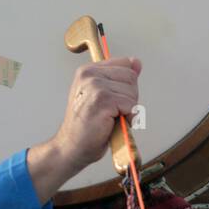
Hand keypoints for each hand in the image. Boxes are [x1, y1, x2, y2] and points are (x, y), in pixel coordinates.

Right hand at [52, 57, 142, 172]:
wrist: (72, 146)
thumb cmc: (87, 125)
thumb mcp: (103, 95)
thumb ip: (120, 77)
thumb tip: (136, 62)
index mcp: (87, 70)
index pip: (125, 64)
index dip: (125, 85)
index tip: (111, 99)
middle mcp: (89, 75)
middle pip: (131, 77)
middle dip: (128, 97)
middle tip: (110, 111)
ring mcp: (94, 86)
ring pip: (132, 92)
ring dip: (127, 110)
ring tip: (110, 118)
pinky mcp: (102, 100)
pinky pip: (130, 105)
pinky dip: (127, 118)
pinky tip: (111, 123)